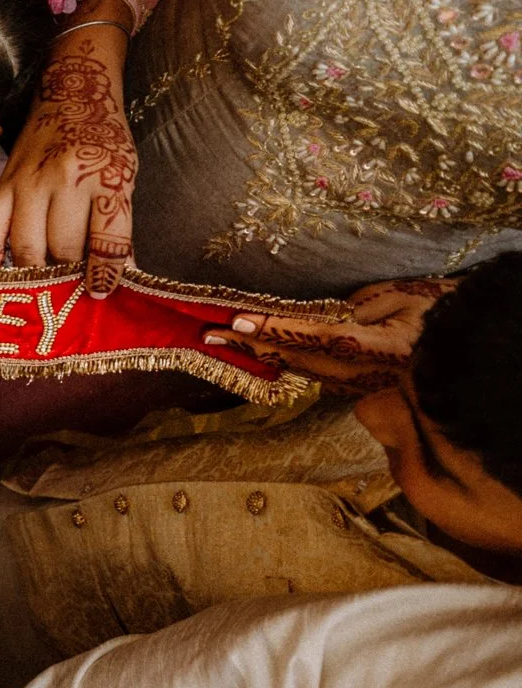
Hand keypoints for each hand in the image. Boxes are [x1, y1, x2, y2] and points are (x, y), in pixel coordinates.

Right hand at [0, 24, 135, 296]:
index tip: (101, 292)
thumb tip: (120, 272)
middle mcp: (64, 181)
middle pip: (63, 248)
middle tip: (73, 289)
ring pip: (27, 247)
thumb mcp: (125, 174)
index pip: (107, 241)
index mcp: (102, 177)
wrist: (71, 92)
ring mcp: (28, 183)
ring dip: (37, 273)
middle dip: (70, 275)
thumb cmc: (104, 137)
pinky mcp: (4, 185)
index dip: (105, 273)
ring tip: (44, 286)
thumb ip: (120, 224)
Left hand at [201, 276, 457, 395]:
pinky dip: (286, 362)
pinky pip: (317, 376)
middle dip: (252, 346)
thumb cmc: (445, 311)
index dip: (272, 330)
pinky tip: (262, 352)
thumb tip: (320, 318)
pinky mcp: (364, 390)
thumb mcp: (406, 297)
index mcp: (378, 349)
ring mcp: (363, 388)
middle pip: (297, 359)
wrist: (478, 346)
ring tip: (223, 340)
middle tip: (209, 332)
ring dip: (263, 355)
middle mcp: (365, 376)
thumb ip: (360, 307)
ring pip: (302, 371)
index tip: (237, 321)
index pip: (312, 337)